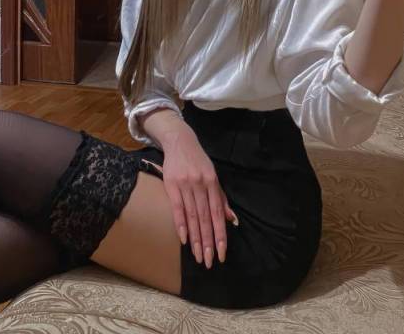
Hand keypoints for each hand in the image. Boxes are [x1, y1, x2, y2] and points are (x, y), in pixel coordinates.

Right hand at [158, 126, 238, 268]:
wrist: (180, 141)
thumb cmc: (199, 162)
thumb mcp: (213, 176)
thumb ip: (221, 198)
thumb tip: (232, 220)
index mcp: (213, 183)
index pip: (218, 213)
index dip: (220, 234)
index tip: (221, 253)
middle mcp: (201, 185)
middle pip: (205, 218)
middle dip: (208, 242)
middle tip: (209, 262)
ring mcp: (186, 185)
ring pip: (192, 216)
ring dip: (196, 238)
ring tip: (198, 256)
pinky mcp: (171, 185)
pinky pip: (177, 208)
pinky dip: (181, 225)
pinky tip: (184, 239)